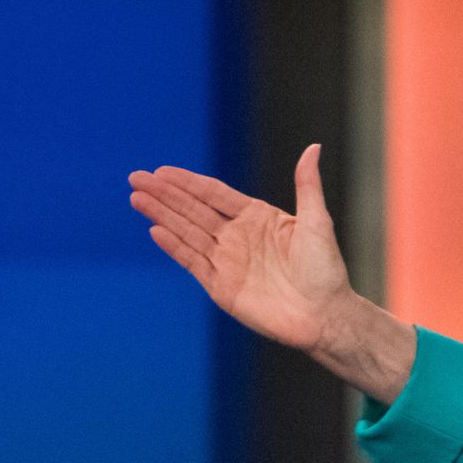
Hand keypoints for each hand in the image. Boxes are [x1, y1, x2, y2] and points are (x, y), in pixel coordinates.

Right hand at [128, 145, 353, 352]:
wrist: (325, 315)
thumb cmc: (326, 270)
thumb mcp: (317, 222)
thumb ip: (307, 185)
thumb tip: (313, 147)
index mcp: (257, 218)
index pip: (214, 194)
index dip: (188, 182)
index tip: (162, 170)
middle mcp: (237, 237)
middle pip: (194, 210)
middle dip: (165, 194)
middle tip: (136, 178)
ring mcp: (227, 261)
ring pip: (187, 233)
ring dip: (162, 216)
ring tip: (137, 198)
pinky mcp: (221, 286)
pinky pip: (193, 262)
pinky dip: (175, 247)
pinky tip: (156, 230)